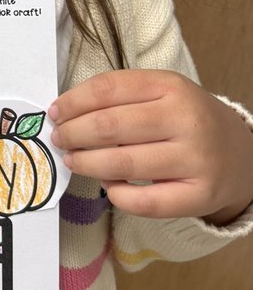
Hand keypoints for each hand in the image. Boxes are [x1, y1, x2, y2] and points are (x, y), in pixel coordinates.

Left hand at [49, 70, 252, 223]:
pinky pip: (145, 202)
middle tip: (59, 139)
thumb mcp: (162, 93)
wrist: (241, 155)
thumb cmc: (187, 121)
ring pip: (122, 165)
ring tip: (73, 161)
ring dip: (87, 164)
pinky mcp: (199, 196)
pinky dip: (117, 195)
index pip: (108, 88)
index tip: (55, 112)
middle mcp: (186, 120)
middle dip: (73, 134)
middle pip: (110, 126)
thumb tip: (66, 112)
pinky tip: (108, 186)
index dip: (74, 101)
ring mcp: (195, 159)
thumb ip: (120, 97)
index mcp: (172, 87)